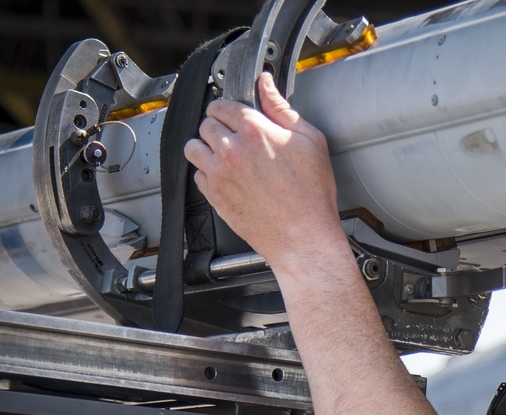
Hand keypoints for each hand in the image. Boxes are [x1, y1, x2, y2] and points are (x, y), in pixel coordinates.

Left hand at [184, 72, 344, 265]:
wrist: (304, 238)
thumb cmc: (312, 195)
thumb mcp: (311, 142)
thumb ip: (282, 108)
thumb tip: (265, 84)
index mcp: (254, 129)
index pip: (222, 105)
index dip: (229, 110)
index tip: (235, 117)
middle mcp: (231, 148)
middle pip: (206, 124)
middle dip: (218, 128)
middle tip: (235, 140)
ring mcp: (219, 173)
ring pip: (193, 148)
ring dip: (206, 149)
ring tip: (224, 157)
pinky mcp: (215, 196)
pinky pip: (197, 176)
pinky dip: (208, 175)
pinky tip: (227, 179)